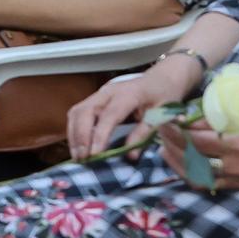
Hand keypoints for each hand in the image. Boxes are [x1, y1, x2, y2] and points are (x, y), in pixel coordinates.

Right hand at [67, 59, 201, 158]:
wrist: (161, 78)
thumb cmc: (164, 96)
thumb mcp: (161, 116)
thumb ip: (144, 134)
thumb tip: (130, 156)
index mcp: (128, 94)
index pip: (109, 116)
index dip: (99, 136)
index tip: (94, 155)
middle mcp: (109, 91)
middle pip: (85, 111)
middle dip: (80, 136)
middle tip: (82, 159)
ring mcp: (100, 94)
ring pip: (78, 111)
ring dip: (74, 134)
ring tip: (78, 156)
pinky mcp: (96, 99)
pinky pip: (78, 113)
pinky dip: (75, 130)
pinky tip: (78, 145)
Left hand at [162, 113, 238, 191]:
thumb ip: (218, 120)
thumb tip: (188, 119)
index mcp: (238, 145)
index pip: (197, 141)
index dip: (178, 132)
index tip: (166, 121)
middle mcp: (236, 165)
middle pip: (193, 159)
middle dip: (171, 145)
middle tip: (161, 132)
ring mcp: (238, 178)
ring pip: (197, 176)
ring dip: (177, 163)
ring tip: (164, 149)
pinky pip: (209, 184)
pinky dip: (191, 175)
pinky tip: (181, 164)